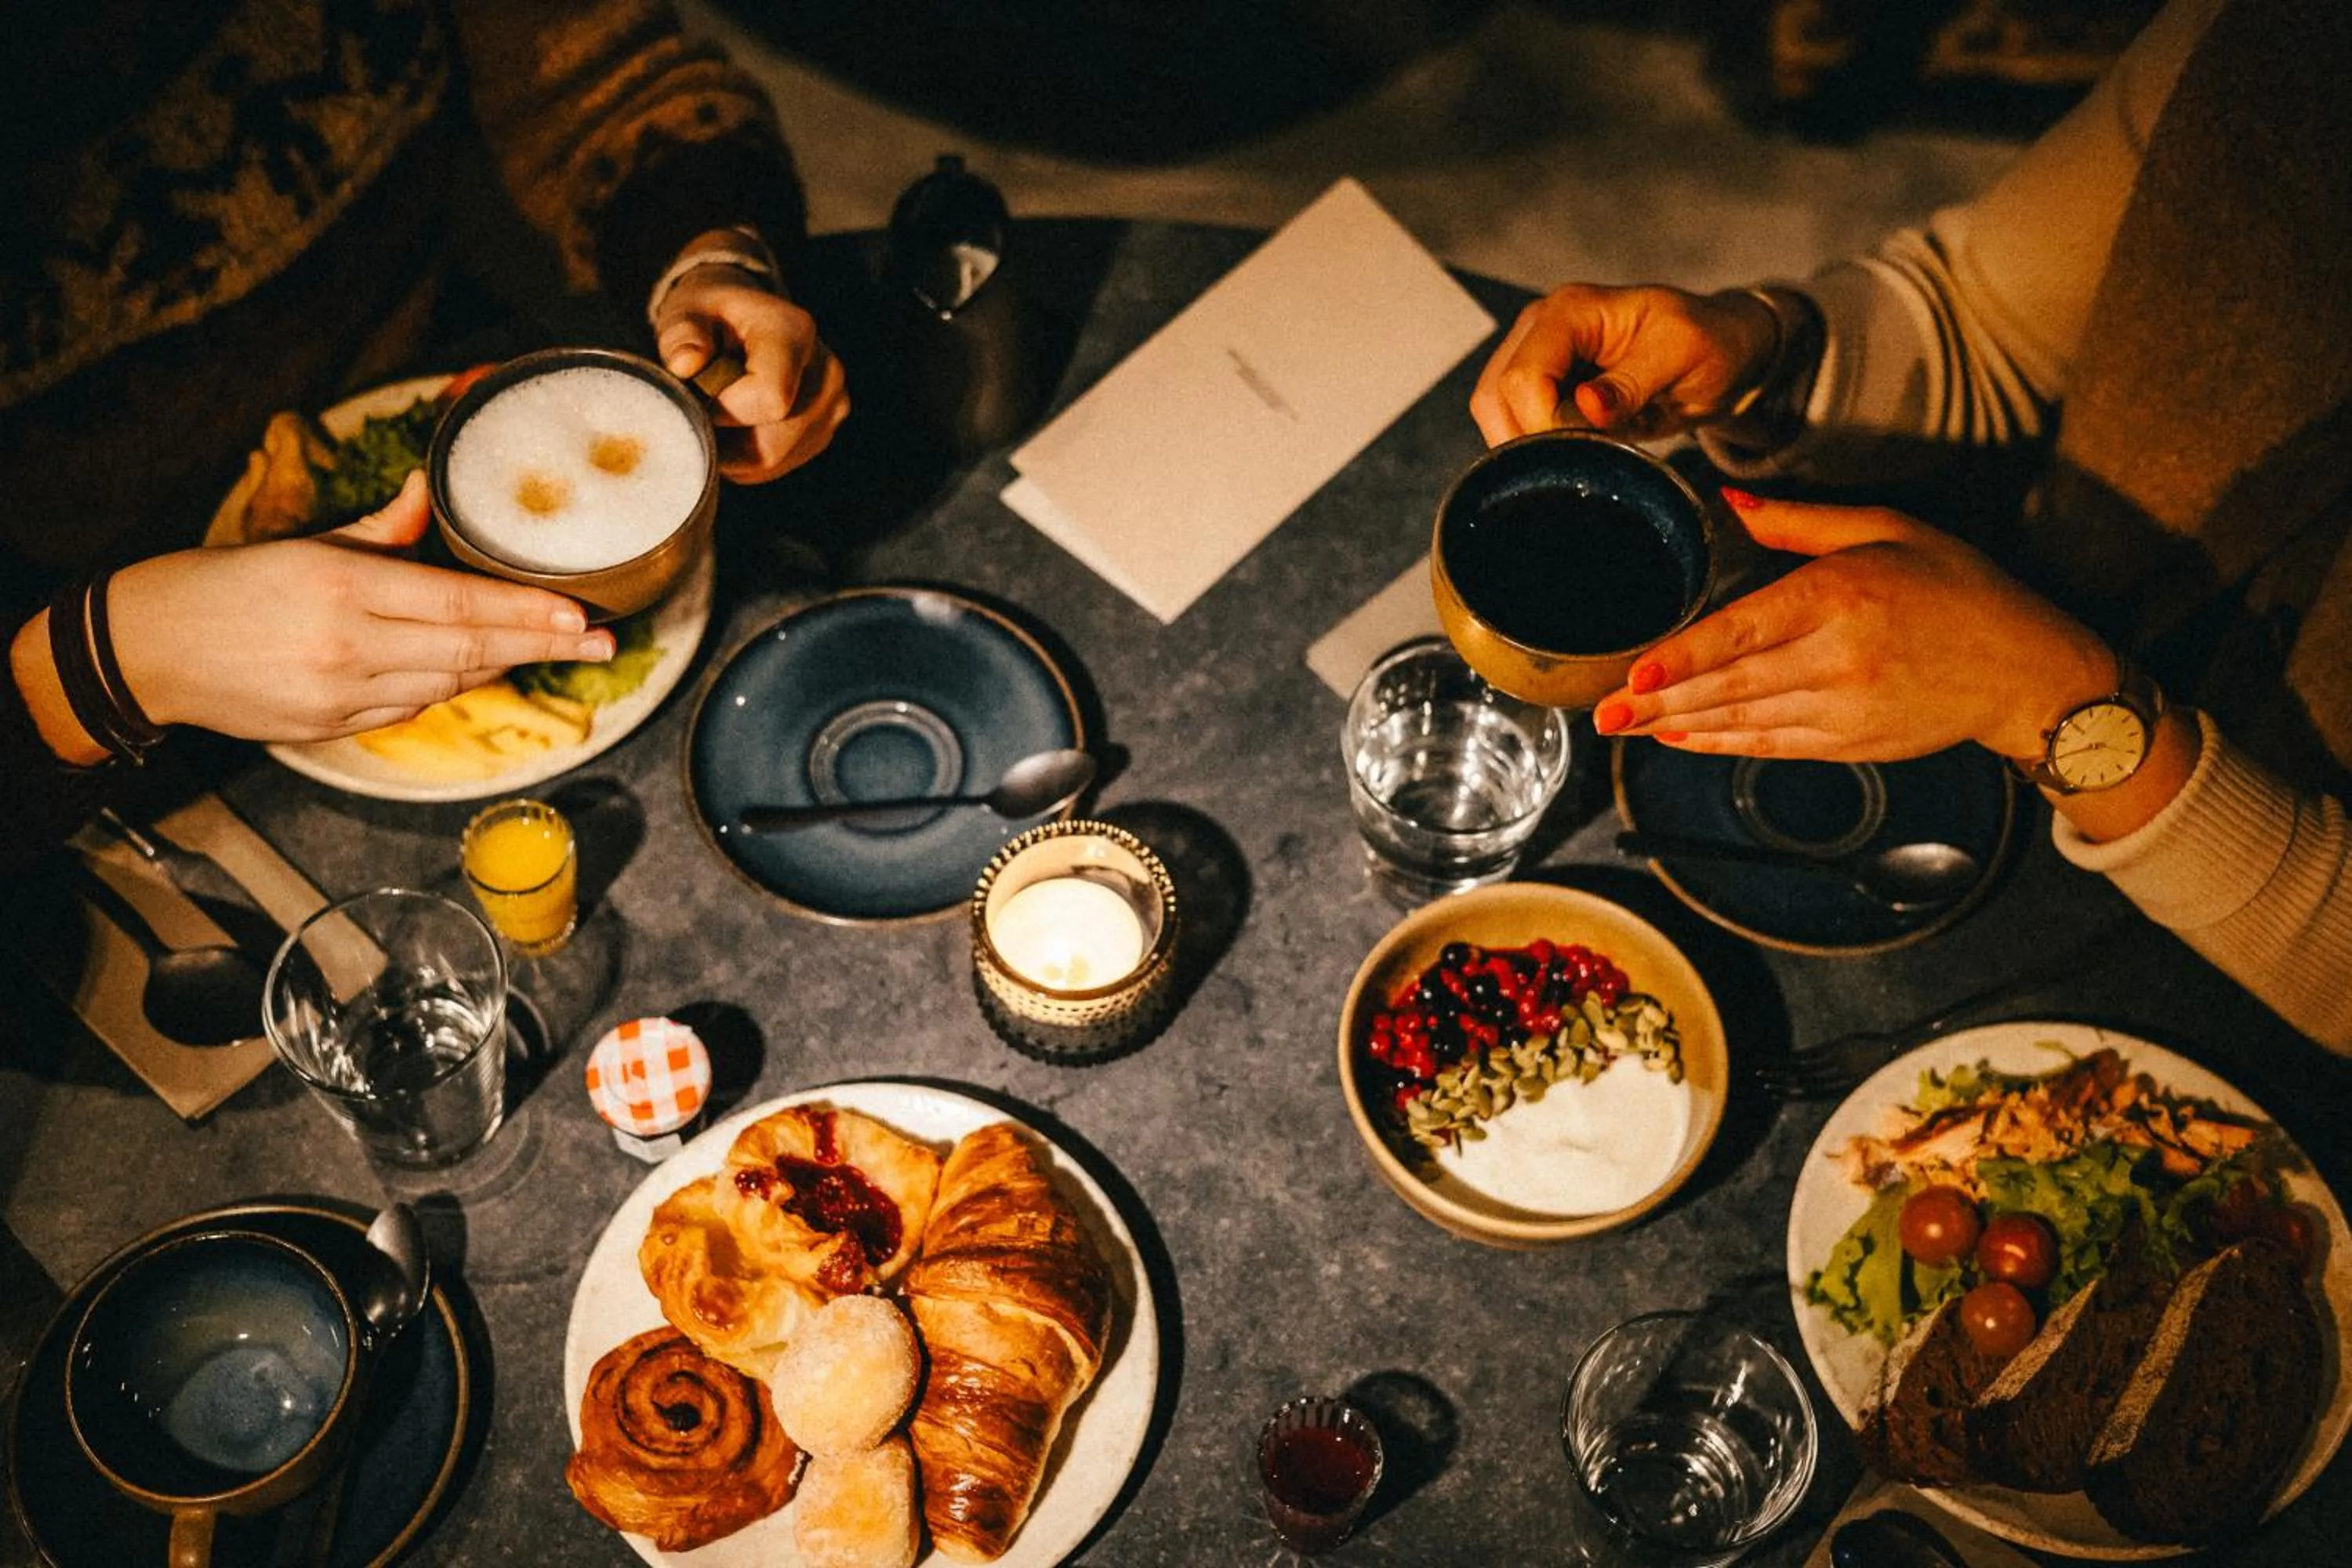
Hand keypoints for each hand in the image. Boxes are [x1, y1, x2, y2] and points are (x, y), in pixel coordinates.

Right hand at [108, 472, 615, 739]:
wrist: (147, 652)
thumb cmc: (226, 584)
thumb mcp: (303, 544)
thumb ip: (381, 529)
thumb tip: (428, 490)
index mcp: (344, 588)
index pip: (460, 602)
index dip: (527, 611)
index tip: (580, 615)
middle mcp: (350, 646)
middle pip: (471, 648)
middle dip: (543, 645)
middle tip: (603, 641)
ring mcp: (343, 695)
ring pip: (449, 682)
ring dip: (500, 663)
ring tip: (547, 646)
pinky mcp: (333, 729)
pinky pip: (412, 707)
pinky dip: (446, 686)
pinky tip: (470, 667)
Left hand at [653, 258, 848, 483]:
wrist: (743, 321)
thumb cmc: (710, 316)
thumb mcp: (685, 311)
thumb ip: (680, 335)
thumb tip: (684, 365)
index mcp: (795, 333)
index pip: (770, 399)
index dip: (723, 407)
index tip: (698, 388)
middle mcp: (826, 372)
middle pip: (771, 443)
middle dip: (724, 435)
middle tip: (700, 404)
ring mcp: (832, 406)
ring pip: (772, 461)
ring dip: (730, 450)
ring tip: (717, 410)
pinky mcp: (824, 432)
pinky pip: (775, 467)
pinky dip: (744, 456)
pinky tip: (734, 423)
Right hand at [1470, 283, 1778, 444]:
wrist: (1720, 350)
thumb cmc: (1708, 344)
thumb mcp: (1682, 357)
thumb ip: (1632, 383)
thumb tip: (1586, 407)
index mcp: (1571, 310)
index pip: (1524, 375)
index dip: (1542, 424)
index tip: (1585, 449)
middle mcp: (1540, 327)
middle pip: (1495, 395)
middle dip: (1529, 439)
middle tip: (1579, 461)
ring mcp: (1534, 354)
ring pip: (1494, 411)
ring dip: (1530, 445)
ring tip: (1582, 453)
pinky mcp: (1538, 382)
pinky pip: (1511, 420)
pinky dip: (1535, 445)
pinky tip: (1574, 449)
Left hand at [1591, 491, 2114, 763]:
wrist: (2024, 669)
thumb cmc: (1959, 590)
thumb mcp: (1888, 529)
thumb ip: (1800, 522)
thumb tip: (1730, 501)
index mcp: (1842, 596)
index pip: (1745, 630)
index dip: (1685, 656)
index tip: (1636, 672)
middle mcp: (1838, 658)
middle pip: (1731, 684)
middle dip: (1659, 703)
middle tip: (1602, 714)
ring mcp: (1844, 709)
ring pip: (1744, 721)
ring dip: (1679, 726)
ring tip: (1626, 728)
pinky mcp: (1851, 744)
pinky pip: (1771, 746)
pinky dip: (1722, 744)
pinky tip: (1682, 739)